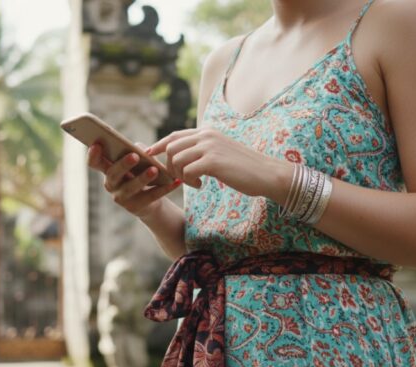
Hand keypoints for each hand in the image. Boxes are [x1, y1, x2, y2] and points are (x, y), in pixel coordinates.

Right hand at [86, 142, 182, 217]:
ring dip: (143, 178)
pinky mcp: (136, 207)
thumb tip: (140, 149)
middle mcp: (111, 184)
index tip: (97, 144)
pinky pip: (151, 196)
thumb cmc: (140, 173)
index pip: (94, 163)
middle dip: (123, 164)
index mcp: (107, 170)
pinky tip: (175, 181)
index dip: (92, 155)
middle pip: (113, 174)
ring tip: (154, 169)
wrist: (150, 200)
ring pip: (131, 187)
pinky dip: (164, 188)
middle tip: (135, 156)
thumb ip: (137, 151)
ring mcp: (121, 198)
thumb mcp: (138, 160)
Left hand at [146, 127, 282, 195]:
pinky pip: (187, 171)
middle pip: (171, 147)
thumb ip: (203, 150)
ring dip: (181, 175)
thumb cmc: (244, 167)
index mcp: (207, 131)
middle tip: (181, 178)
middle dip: (170, 166)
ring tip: (195, 183)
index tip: (149, 156)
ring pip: (177, 160)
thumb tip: (182, 155)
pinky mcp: (213, 161)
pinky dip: (190, 181)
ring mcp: (210, 147)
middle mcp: (206, 135)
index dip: (159, 146)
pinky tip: (202, 185)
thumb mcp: (221, 152)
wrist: (267, 173)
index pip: (174, 135)